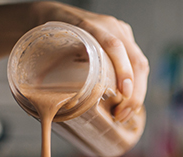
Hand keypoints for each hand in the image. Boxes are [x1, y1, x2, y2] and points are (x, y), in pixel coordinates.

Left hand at [32, 2, 148, 121]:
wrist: (49, 14)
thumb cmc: (45, 34)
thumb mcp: (43, 48)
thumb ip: (45, 69)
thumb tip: (47, 106)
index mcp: (90, 25)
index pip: (114, 46)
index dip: (123, 71)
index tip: (124, 93)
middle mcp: (111, 27)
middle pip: (135, 60)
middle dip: (135, 93)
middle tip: (121, 115)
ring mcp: (121, 33)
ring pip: (140, 64)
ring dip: (137, 92)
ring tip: (124, 113)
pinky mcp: (125, 41)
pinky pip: (137, 64)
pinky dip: (136, 86)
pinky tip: (129, 102)